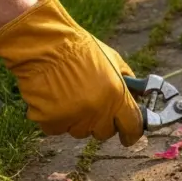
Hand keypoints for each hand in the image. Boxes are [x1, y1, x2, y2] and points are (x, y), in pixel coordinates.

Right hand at [0, 0, 143, 144]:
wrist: (44, 44)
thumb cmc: (80, 49)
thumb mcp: (114, 61)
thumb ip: (127, 83)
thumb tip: (137, 99)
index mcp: (117, 96)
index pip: (132, 127)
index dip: (131, 133)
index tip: (129, 136)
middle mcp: (97, 110)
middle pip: (105, 133)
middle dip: (101, 122)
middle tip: (92, 104)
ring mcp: (73, 117)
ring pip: (80, 131)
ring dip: (77, 120)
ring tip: (69, 95)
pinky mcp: (50, 121)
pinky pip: (56, 128)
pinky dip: (55, 118)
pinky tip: (53, 98)